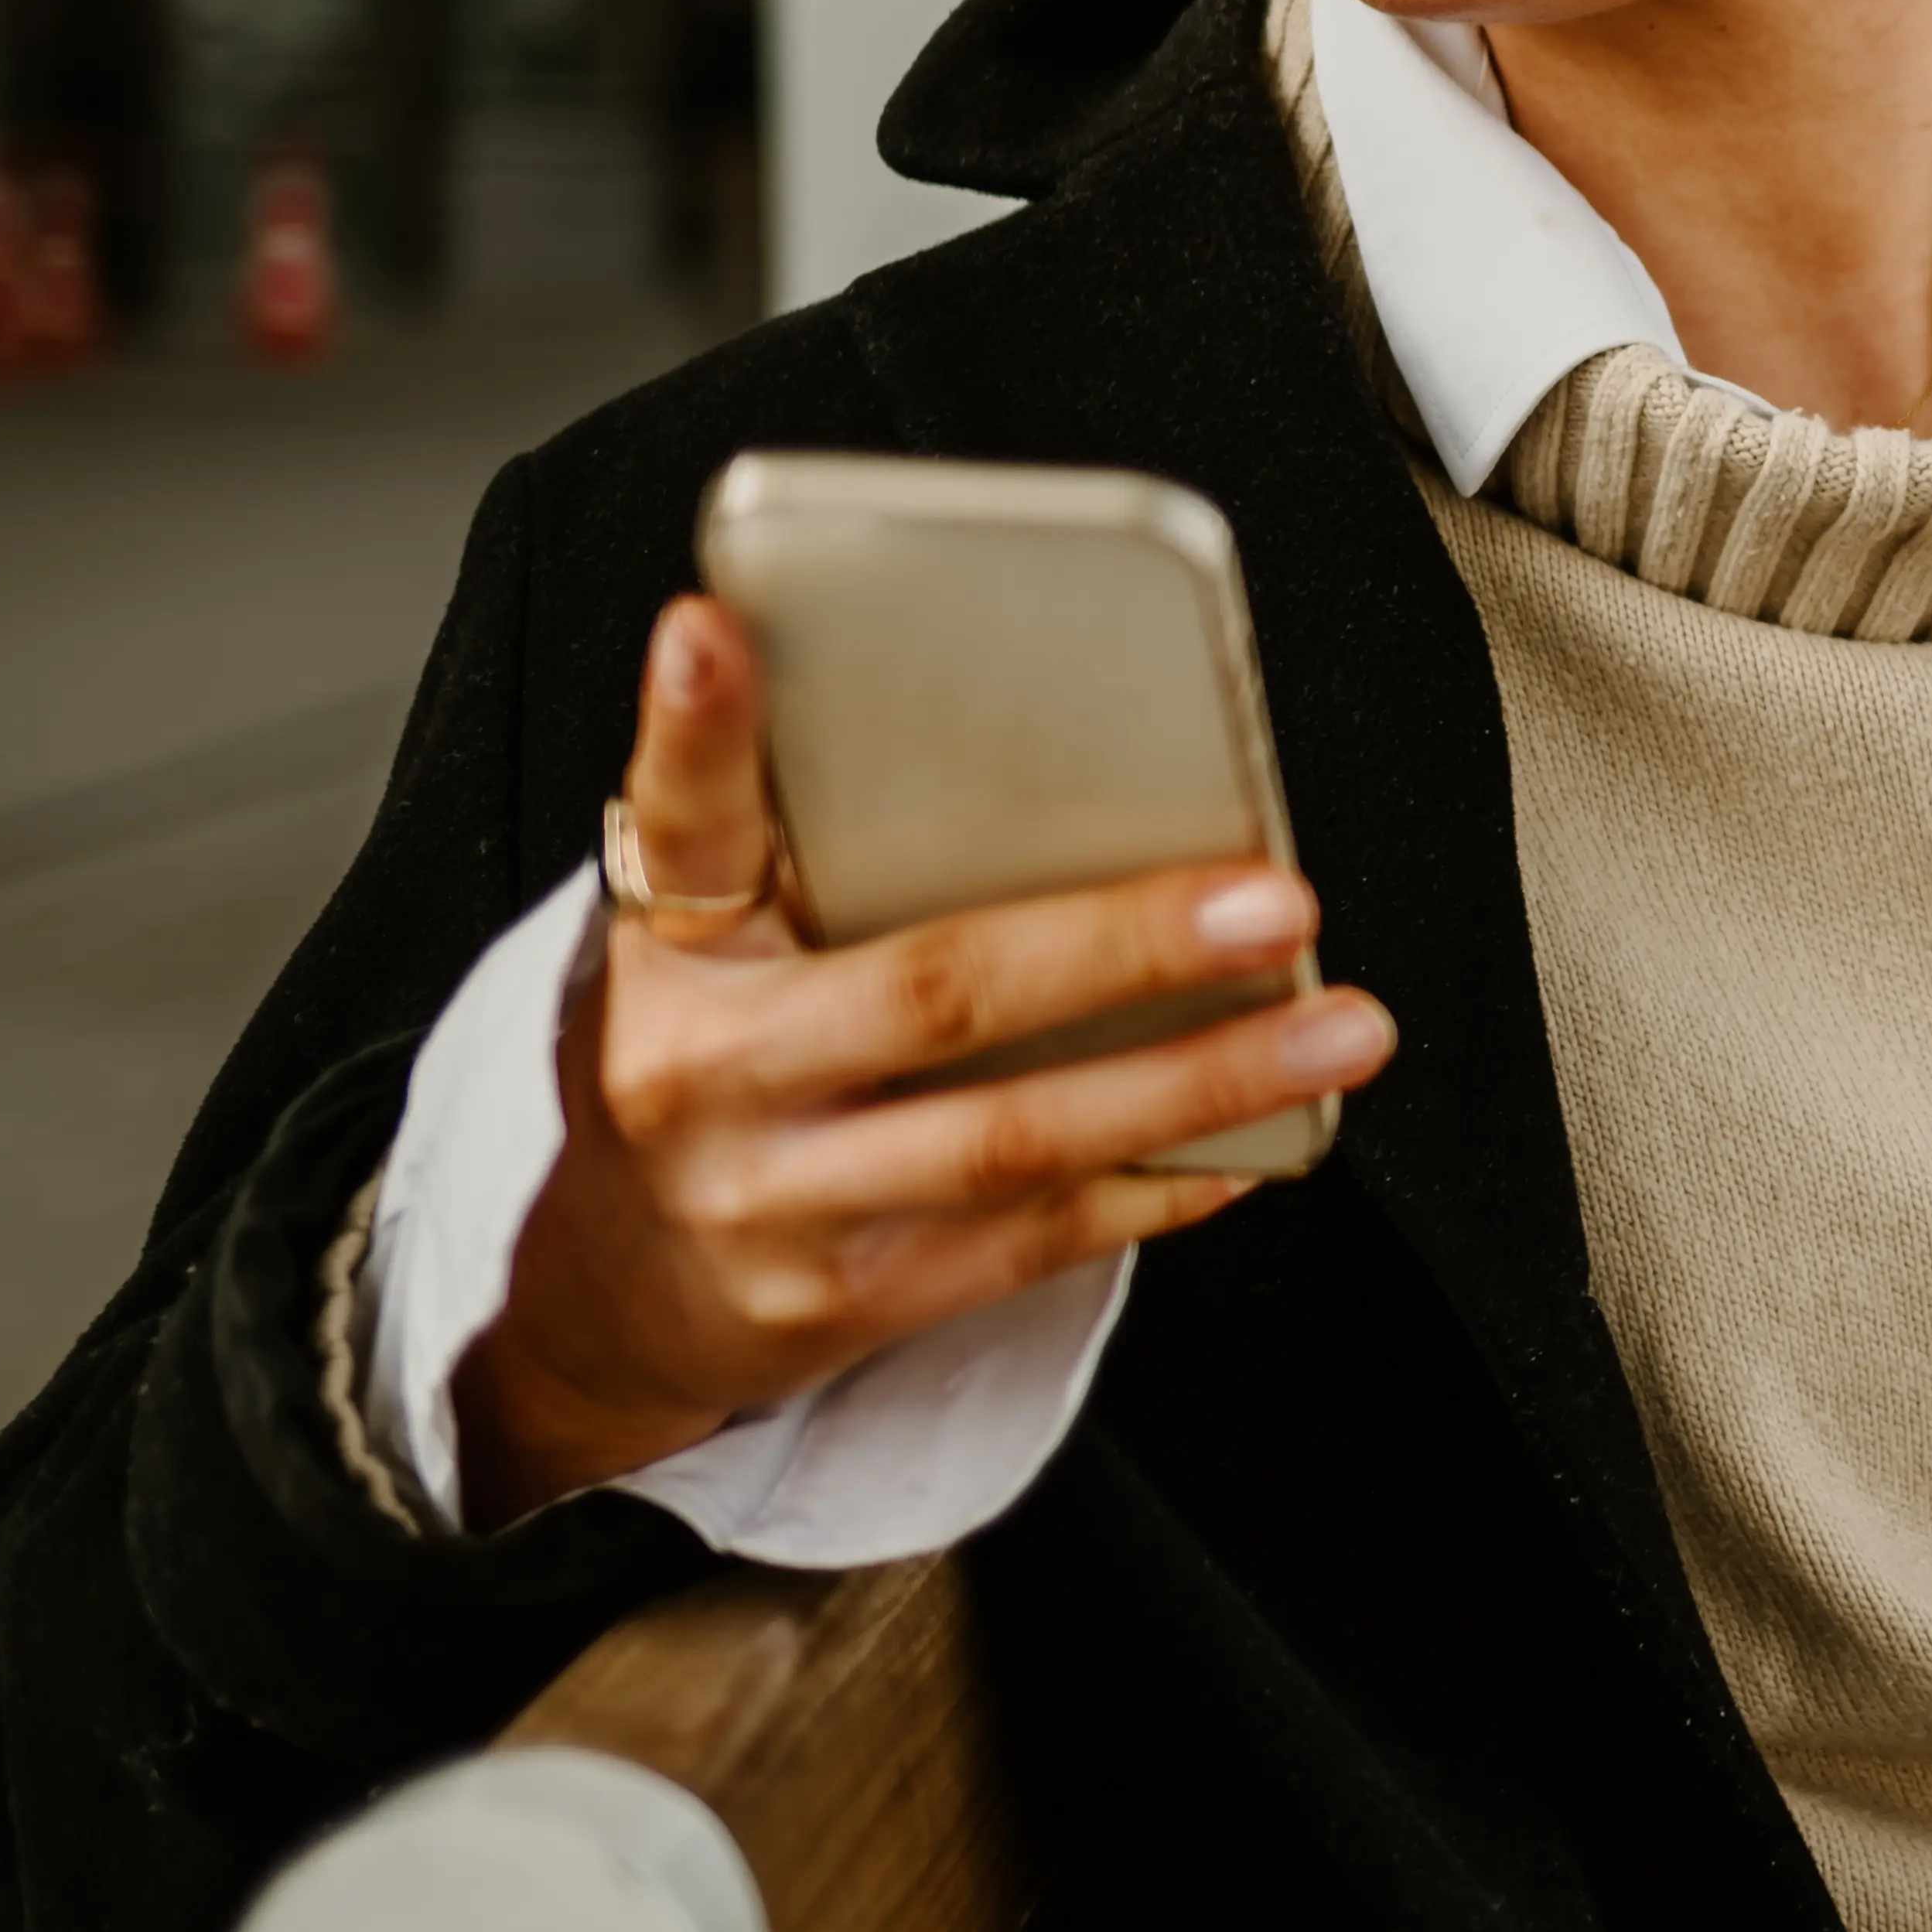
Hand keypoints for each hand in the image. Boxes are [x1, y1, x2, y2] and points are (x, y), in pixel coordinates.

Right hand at [452, 594, 1398, 1523]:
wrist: (594, 1297)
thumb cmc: (700, 1065)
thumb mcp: (699, 943)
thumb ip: (798, 842)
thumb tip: (990, 716)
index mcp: (669, 949)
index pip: (680, 817)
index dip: (693, 723)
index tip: (712, 627)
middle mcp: (708, 1073)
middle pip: (933, 994)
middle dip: (1121, 944)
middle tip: (1276, 899)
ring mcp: (776, 1203)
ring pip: (1015, 1137)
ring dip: (1199, 1080)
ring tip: (1337, 1025)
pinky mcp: (845, 1304)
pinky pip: (1033, 1240)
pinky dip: (1158, 1186)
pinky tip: (1257, 1142)